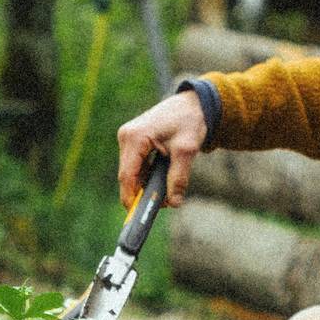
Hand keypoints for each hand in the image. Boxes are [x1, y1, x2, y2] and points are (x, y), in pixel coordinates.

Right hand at [117, 88, 208, 206]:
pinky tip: (164, 176)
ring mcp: (128, 138)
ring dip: (147, 184)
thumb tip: (173, 202)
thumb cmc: (189, 122)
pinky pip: (136, 165)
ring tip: (169, 190)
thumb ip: (178, 177)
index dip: (132, 197)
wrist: (193, 104)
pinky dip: (148, 175)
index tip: (139, 214)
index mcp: (135, 137)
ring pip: (132, 172)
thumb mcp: (186, 151)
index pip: (127, 175)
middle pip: (128, 176)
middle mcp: (126, 137)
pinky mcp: (134, 141)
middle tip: (163, 203)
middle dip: (143, 192)